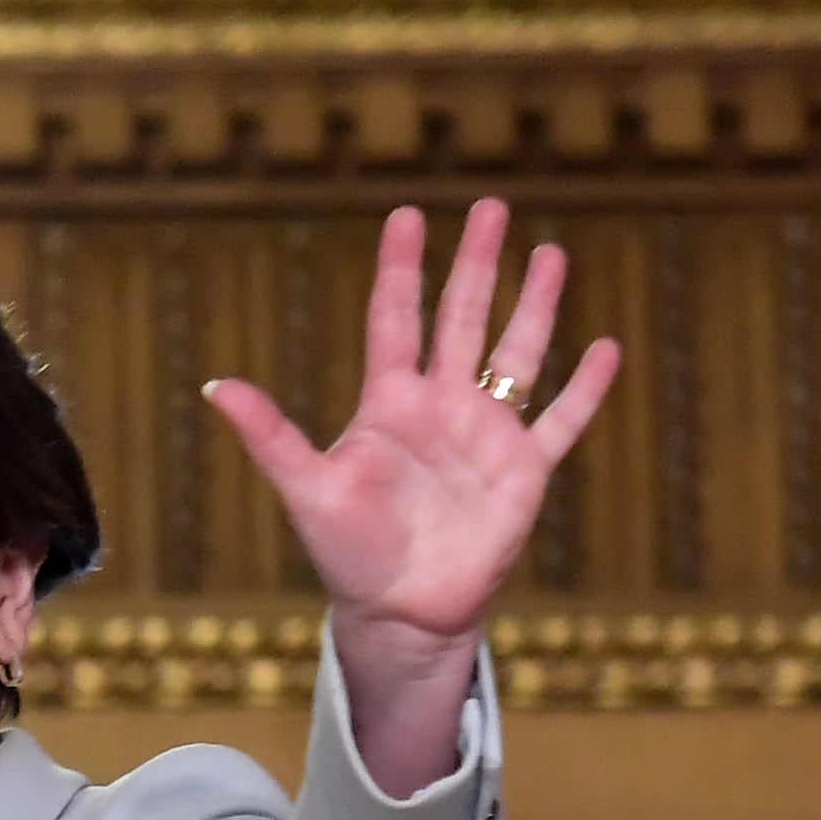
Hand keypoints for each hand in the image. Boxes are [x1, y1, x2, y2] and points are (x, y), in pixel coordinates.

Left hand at [202, 200, 616, 790]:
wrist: (399, 613)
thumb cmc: (347, 553)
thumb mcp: (306, 489)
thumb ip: (270, 435)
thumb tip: (214, 385)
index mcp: (389, 403)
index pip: (396, 318)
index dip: (402, 268)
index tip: (407, 214)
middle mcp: (441, 407)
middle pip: (463, 318)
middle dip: (477, 264)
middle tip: (492, 206)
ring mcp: (486, 436)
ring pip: (517, 355)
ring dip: (535, 306)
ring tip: (550, 253)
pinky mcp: (524, 472)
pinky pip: (562, 422)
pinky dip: (585, 389)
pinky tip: (606, 348)